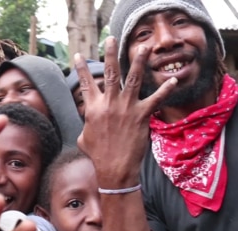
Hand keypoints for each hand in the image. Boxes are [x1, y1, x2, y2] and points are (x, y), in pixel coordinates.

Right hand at [75, 37, 176, 186]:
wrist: (114, 168)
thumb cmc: (97, 155)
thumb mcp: (84, 137)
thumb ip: (86, 124)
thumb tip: (86, 122)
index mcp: (92, 108)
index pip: (85, 83)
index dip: (81, 68)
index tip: (79, 55)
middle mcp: (109, 104)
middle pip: (109, 73)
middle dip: (109, 54)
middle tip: (111, 39)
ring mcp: (126, 108)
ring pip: (132, 79)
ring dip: (138, 61)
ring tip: (143, 47)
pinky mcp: (141, 115)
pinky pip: (155, 99)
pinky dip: (165, 90)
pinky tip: (173, 80)